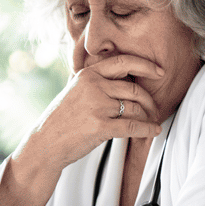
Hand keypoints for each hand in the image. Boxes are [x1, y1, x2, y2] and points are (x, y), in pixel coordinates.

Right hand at [0, 54, 163, 205]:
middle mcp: (93, 86)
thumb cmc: (62, 120)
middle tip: (155, 109)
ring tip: (151, 122)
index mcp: (88, 75)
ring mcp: (97, 106)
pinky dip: (148, 129)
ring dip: (148, 117)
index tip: (160, 71)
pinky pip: (134, 126)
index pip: (123, 62)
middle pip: (134, 89)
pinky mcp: (100, 126)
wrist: (45, 143)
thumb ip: (97, 82)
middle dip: (149, 101)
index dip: (146, 65)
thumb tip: (127, 80)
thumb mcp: (76, 91)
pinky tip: (154, 131)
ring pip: (135, 108)